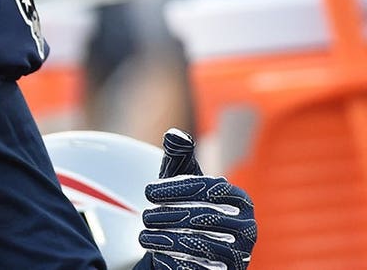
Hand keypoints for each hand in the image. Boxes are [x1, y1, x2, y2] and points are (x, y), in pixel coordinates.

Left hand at [139, 128, 256, 269]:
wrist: (189, 250)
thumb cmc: (187, 207)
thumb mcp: (181, 181)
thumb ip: (179, 156)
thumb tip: (174, 135)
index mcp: (239, 200)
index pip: (210, 188)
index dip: (177, 188)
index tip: (149, 191)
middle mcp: (247, 227)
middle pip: (203, 216)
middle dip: (168, 214)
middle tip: (145, 216)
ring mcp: (240, 252)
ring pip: (199, 241)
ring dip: (166, 236)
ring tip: (144, 233)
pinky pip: (198, 262)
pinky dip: (171, 253)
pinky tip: (153, 247)